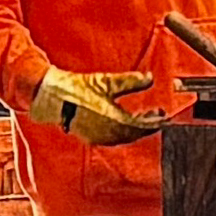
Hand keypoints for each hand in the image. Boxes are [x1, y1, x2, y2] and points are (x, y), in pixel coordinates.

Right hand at [27, 65, 165, 147]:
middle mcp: (108, 134)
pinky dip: (123, 131)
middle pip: (134, 134)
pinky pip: (113, 137)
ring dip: (135, 129)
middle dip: (147, 126)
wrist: (52, 98)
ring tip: (144, 118)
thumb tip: (150, 78)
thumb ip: (131, 81)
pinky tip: (124, 121)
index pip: (141, 126)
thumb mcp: (107, 82)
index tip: (163, 116)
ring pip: (124, 137)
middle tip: (157, 117)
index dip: (154, 122)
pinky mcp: (91, 137)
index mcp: (114, 122)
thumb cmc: (76, 89)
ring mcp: (99, 137)